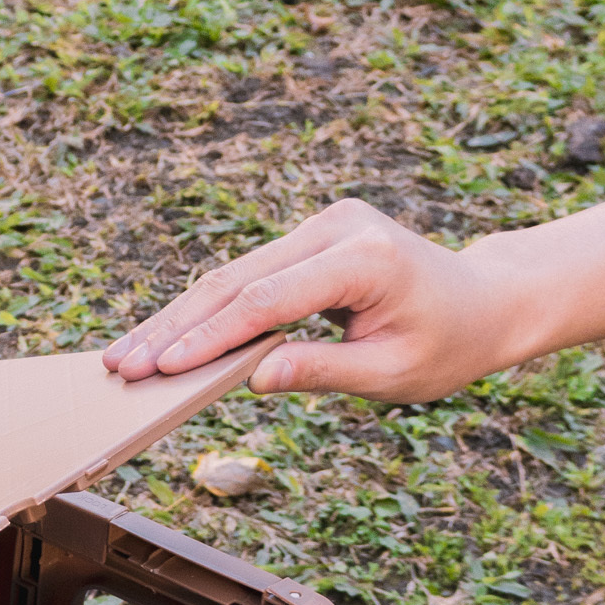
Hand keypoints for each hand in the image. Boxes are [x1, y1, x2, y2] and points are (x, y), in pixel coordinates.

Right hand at [101, 198, 522, 402]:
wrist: (483, 301)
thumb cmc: (446, 343)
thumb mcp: (391, 372)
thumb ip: (321, 371)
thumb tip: (251, 379)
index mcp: (365, 258)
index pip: (268, 299)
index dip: (210, 337)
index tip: (164, 367)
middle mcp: (337, 227)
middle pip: (235, 280)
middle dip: (173, 328)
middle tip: (122, 365)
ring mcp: (319, 226)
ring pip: (229, 276)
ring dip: (175, 319)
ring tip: (124, 355)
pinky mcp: (307, 238)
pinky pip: (243, 277)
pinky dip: (201, 311)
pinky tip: (160, 337)